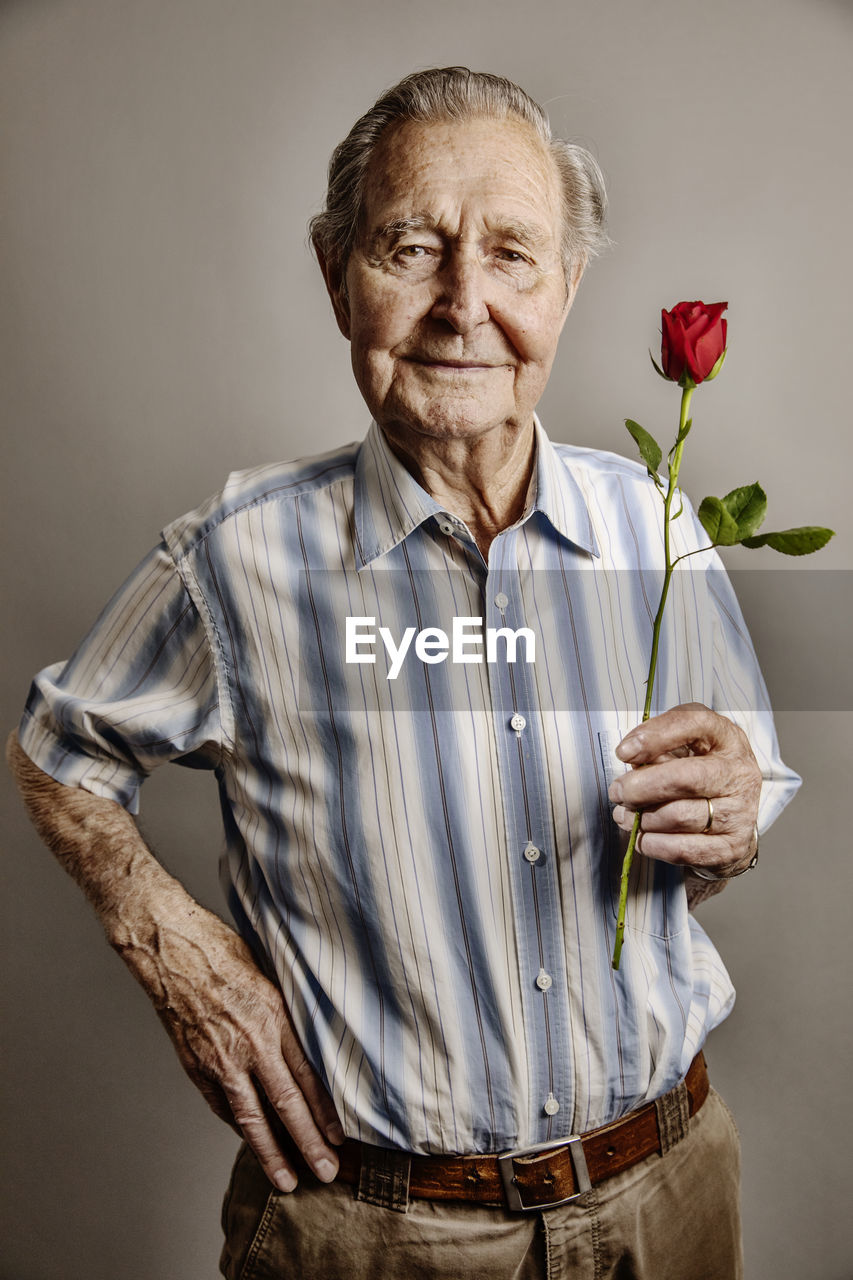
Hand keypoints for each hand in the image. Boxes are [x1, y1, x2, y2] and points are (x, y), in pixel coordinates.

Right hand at [110, 904, 343, 1192]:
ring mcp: (219, 1059)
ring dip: (271, 1151)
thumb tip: (309, 1040)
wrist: (171, 949)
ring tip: (286, 1178)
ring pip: (250, 1117)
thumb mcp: (270, 976)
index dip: (325, 1110)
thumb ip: (287, 1013)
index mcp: (273, 1019)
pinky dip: (238, 1125)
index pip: (307, 1076)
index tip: (339, 1136)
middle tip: (327, 1172)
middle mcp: (249, 1044)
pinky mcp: (194, 1066)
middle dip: (308, 1142)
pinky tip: (250, 1138)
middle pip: (285, 1104)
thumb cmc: (222, 952)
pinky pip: (220, 1104)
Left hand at [607, 702, 760, 876]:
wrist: (732, 814)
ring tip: (625, 814)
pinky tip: (641, 837)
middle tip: (617, 792)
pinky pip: (683, 849)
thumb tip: (630, 759)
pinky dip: (653, 844)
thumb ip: (657, 747)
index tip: (623, 752)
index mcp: (726, 737)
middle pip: (685, 778)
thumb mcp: (682, 746)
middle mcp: (739, 772)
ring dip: (641, 818)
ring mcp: (741, 811)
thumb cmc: (697, 771)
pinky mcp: (732, 846)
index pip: (694, 725)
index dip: (655, 736)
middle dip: (641, 787)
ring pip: (679, 817)